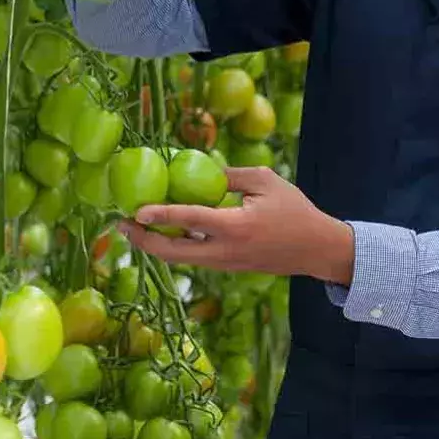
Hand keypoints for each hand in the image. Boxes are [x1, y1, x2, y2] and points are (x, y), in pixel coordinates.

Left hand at [120, 166, 355, 284]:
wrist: (316, 249)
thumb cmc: (295, 210)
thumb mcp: (265, 182)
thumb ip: (230, 176)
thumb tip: (198, 170)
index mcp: (236, 226)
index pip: (191, 220)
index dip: (161, 214)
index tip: (137, 211)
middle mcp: (226, 251)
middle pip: (173, 253)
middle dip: (144, 240)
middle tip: (122, 224)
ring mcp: (226, 264)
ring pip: (181, 260)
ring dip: (156, 245)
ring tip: (136, 229)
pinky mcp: (228, 268)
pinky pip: (194, 259)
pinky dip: (175, 248)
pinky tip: (165, 233)